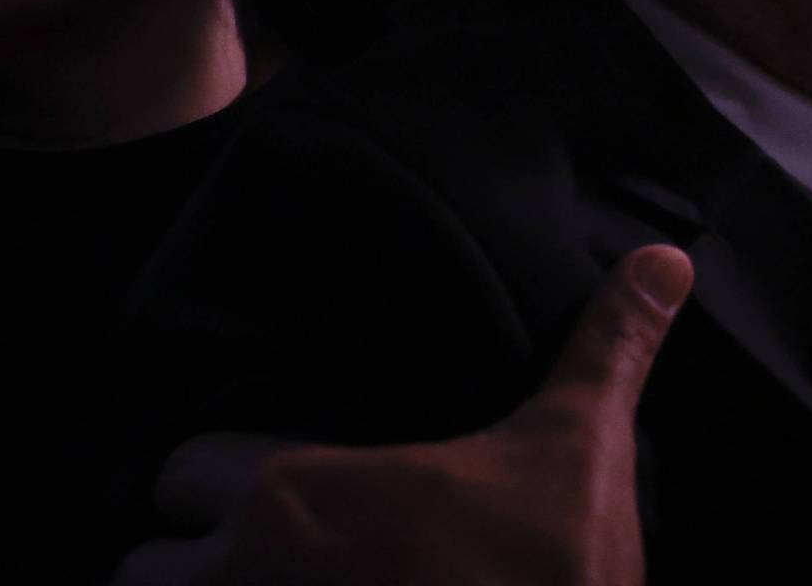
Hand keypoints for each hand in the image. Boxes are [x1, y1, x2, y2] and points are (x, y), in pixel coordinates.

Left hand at [116, 244, 692, 585]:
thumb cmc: (556, 571)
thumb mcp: (583, 445)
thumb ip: (606, 345)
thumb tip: (665, 257)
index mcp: (299, 499)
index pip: (178, 476)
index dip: (217, 485)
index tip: (262, 499)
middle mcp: (248, 579)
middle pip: (146, 570)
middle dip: (194, 570)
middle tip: (262, 567)